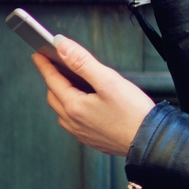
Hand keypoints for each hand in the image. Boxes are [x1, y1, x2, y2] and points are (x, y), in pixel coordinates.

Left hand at [33, 36, 155, 157]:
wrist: (150, 142)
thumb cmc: (134, 113)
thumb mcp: (109, 81)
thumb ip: (83, 62)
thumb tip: (62, 46)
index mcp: (74, 106)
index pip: (52, 80)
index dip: (45, 65)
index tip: (38, 54)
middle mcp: (73, 122)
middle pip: (54, 97)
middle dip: (53, 81)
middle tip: (57, 68)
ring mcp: (82, 133)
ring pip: (63, 112)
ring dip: (62, 97)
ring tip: (72, 86)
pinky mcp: (93, 140)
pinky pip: (74, 124)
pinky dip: (73, 111)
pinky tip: (86, 107)